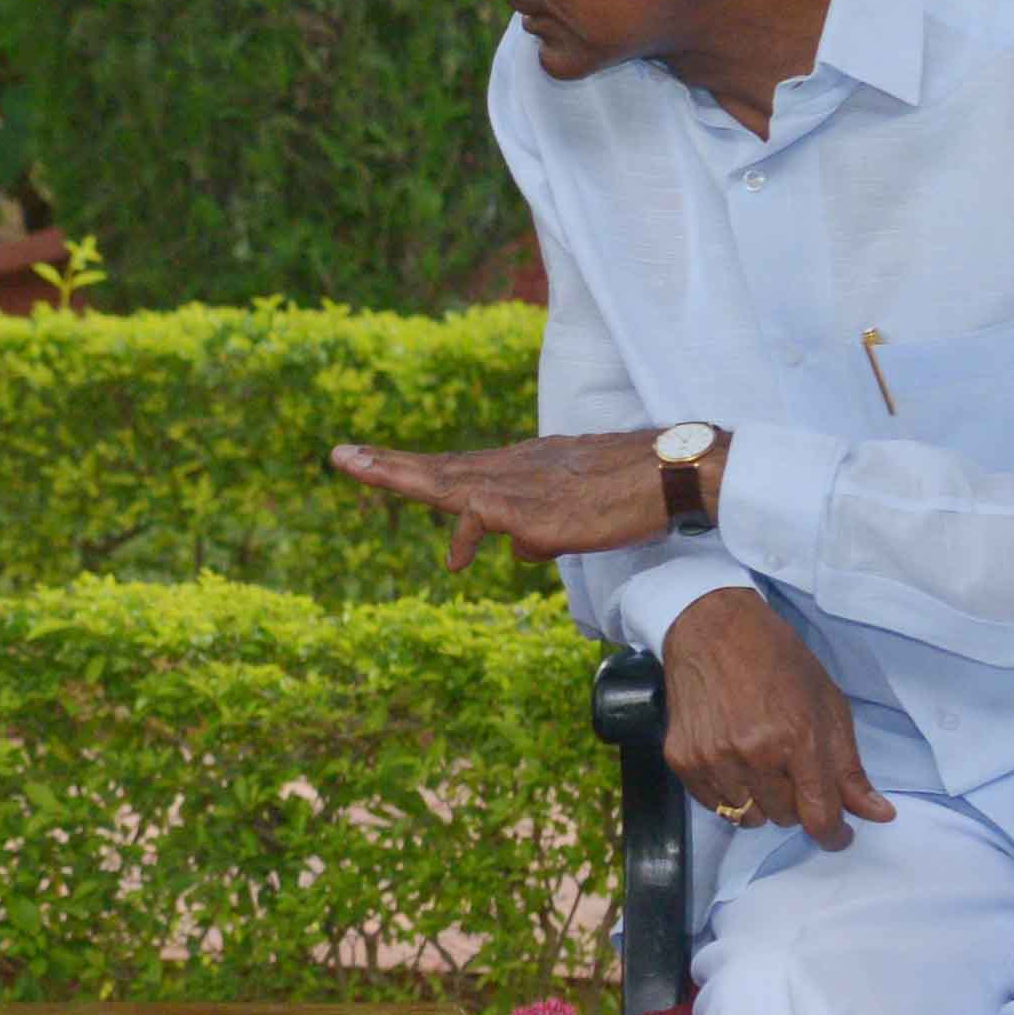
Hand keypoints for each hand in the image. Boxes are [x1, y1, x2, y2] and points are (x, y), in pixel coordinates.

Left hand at [326, 427, 717, 565]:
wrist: (674, 474)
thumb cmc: (636, 496)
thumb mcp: (579, 517)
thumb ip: (541, 530)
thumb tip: (518, 552)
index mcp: (526, 469)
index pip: (462, 467)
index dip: (420, 467)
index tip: (380, 460)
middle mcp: (516, 469)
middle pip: (442, 467)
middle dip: (389, 463)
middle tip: (339, 454)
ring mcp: (521, 484)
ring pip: (446, 478)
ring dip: (396, 474)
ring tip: (351, 463)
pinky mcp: (532, 507)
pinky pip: (480, 514)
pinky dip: (468, 534)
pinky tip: (460, 560)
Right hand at [659, 586, 895, 845]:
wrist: (711, 629)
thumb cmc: (778, 661)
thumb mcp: (828, 705)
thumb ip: (849, 767)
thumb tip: (878, 814)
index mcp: (797, 738)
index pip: (819, 815)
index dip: (834, 834)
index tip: (839, 835)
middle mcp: (753, 754)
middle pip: (784, 819)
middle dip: (796, 803)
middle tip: (793, 771)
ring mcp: (712, 759)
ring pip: (747, 817)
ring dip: (761, 801)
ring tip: (761, 764)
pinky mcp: (682, 759)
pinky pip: (714, 805)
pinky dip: (729, 793)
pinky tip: (734, 761)